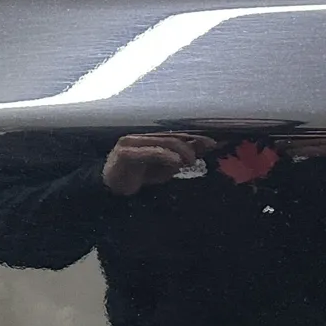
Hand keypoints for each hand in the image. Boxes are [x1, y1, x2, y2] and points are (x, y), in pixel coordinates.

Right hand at [101, 131, 215, 195]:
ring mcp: (132, 142)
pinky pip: (148, 152)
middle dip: (192, 142)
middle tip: (208, 149)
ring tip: (191, 159)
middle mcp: (142, 137)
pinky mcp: (125, 153)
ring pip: (162, 142)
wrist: (110, 190)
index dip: (196, 138)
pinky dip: (164, 155)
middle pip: (172, 136)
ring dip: (181, 150)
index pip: (177, 135)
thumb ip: (179, 159)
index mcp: (152, 139)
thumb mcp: (164, 170)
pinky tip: (176, 161)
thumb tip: (201, 150)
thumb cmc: (137, 178)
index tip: (215, 142)